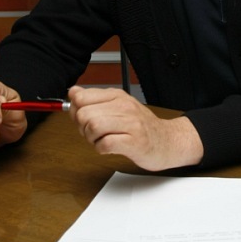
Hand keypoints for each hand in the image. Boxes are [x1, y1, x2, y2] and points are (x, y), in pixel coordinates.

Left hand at [68, 86, 203, 170]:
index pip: (81, 97)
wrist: (168, 141)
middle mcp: (124, 106)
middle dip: (82, 128)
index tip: (84, 119)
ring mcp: (130, 123)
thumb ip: (94, 99)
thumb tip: (73, 92)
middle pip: (84, 114)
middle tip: (95, 133)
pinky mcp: (133, 142)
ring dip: (92, 139)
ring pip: (93, 127)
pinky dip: (101, 149)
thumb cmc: (141, 126)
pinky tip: (110, 147)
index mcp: (117, 95)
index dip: (75, 111)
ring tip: (102, 140)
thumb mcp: (118, 106)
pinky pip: (105, 144)